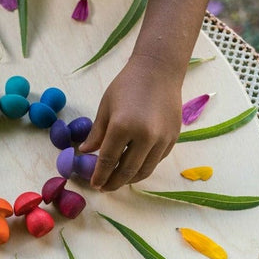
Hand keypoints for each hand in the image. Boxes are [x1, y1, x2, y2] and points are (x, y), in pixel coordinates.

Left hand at [79, 59, 182, 191]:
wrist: (158, 71)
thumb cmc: (127, 85)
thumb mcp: (106, 107)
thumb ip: (97, 133)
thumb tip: (85, 152)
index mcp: (123, 126)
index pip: (108, 160)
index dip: (100, 175)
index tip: (94, 184)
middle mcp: (145, 136)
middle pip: (127, 170)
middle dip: (114, 182)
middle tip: (105, 187)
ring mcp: (162, 139)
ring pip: (145, 170)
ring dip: (130, 179)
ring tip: (119, 180)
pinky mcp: (173, 138)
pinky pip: (156, 160)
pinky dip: (144, 167)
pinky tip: (134, 167)